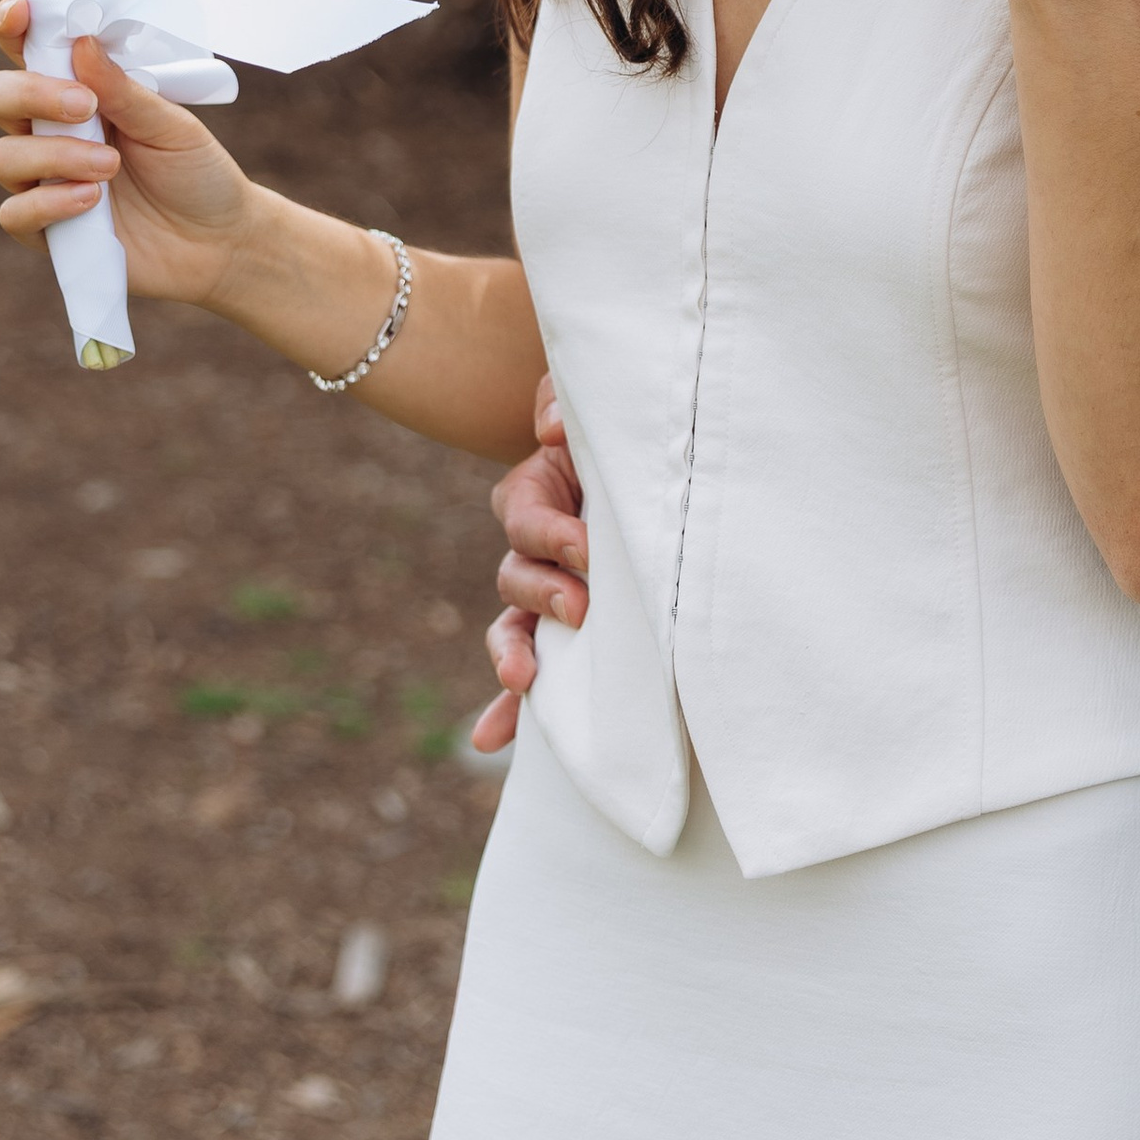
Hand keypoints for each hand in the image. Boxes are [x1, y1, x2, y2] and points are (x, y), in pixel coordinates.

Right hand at [0, 0, 252, 309]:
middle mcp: (50, 131)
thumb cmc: (195, 172)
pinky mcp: (46, 231)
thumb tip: (81, 43)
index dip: (13, 26)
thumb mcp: (171, 124)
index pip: (29, 50)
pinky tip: (91, 200)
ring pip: (4, 157)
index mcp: (78, 91)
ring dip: (55, 154)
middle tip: (83, 104)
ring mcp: (42, 181)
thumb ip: (124, 89)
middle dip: (31, 92)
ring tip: (110, 165)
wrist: (219, 242)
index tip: (22, 13)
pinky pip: (15, 213)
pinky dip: (49, 203)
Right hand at [471, 376, 584, 756]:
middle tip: (580, 609)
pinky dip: (507, 707)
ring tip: (521, 680)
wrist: (649, 457)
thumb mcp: (589, 402)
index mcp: (534, 491)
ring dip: (513, 655)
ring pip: (513, 626)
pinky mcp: (564, 627)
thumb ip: (560, 400)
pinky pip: (528, 669)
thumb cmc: (619, 427)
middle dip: (543, 595)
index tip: (586, 549)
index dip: (549, 534)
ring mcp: (546, 590)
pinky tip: (491, 740)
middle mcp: (533, 546)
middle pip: (515, 576)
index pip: (524, 515)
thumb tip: (550, 428)